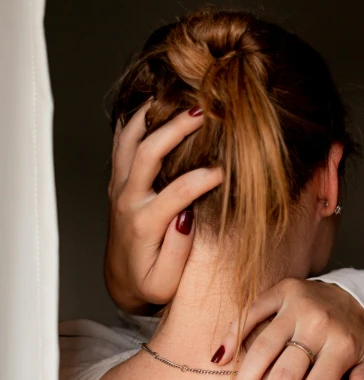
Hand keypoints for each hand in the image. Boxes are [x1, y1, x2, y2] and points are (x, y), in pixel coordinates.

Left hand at [105, 104, 221, 312]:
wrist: (121, 277)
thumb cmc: (148, 280)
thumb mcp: (165, 282)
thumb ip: (178, 252)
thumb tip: (188, 217)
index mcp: (143, 224)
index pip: (177, 194)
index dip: (204, 180)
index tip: (227, 173)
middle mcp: (128, 199)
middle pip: (147, 153)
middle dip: (176, 129)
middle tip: (203, 113)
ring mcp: (120, 185)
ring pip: (128, 139)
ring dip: (152, 116)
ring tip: (177, 97)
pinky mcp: (119, 179)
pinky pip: (121, 141)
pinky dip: (135, 119)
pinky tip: (155, 104)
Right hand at [215, 279, 363, 379]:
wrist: (354, 292)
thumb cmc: (359, 336)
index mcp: (343, 344)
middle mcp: (319, 323)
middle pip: (285, 374)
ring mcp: (298, 305)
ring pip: (263, 348)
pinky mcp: (281, 291)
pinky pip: (252, 312)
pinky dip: (233, 335)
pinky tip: (218, 361)